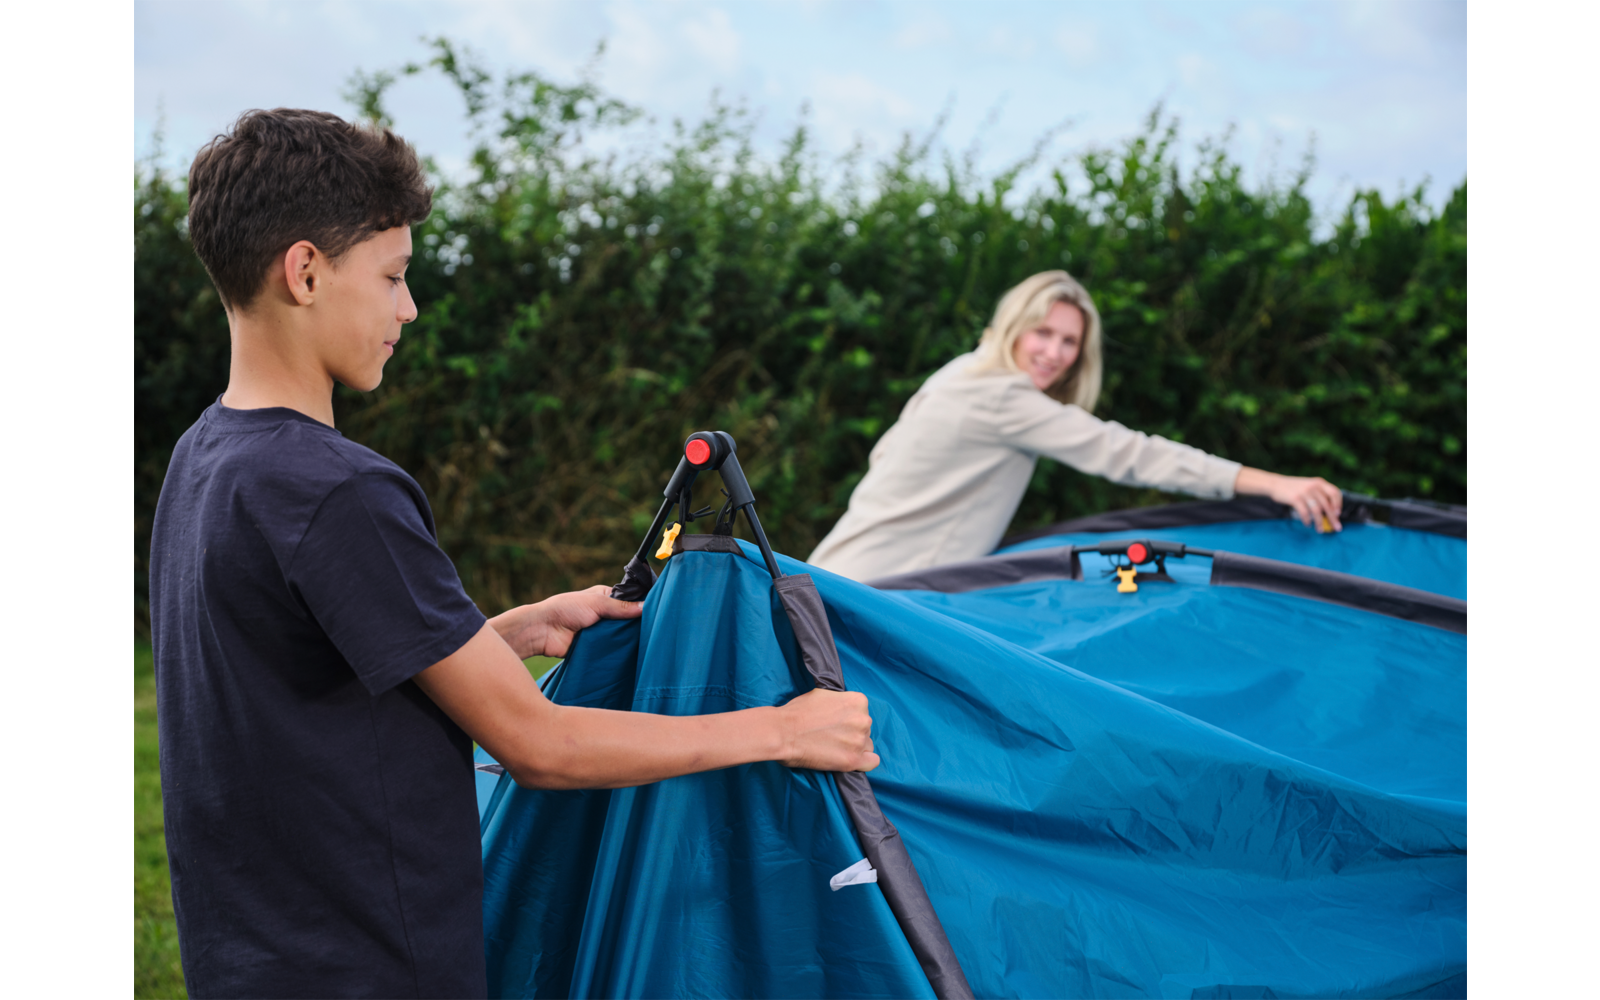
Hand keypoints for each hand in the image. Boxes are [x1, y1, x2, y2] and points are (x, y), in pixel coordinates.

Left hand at [489, 585, 642, 658]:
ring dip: (629, 640)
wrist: (542, 631)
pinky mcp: (596, 648)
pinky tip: (633, 655)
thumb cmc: (566, 609)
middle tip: (656, 631)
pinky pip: (612, 650)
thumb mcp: (597, 603)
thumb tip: (646, 607)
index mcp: (606, 597)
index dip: (642, 606)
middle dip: (637, 626)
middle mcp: (605, 614)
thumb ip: (622, 607)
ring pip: (621, 636)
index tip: (658, 611)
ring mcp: (601, 632)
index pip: (630, 600)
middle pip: (628, 620)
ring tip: (648, 644)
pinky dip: (619, 652)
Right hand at [776, 688, 879, 771]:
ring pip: (866, 746)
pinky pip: (871, 762)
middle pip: (865, 729)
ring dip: (854, 747)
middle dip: (851, 733)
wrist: (783, 732)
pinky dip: (863, 762)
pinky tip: (849, 760)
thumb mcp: (823, 695)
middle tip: (832, 736)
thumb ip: (840, 702)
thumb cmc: (798, 712)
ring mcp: (859, 741)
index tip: (836, 723)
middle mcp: (863, 720)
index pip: (862, 712)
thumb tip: (843, 708)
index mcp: (858, 701)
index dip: (848, 719)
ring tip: (834, 748)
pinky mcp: (852, 760)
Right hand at [1268, 474, 1343, 531]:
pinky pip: (1305, 513)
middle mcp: (1313, 486)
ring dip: (1319, 522)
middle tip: (1336, 528)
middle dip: (1333, 518)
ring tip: (1320, 530)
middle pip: (1327, 505)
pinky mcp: (1295, 498)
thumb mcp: (1309, 486)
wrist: (1275, 484)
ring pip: (1317, 511)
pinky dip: (1307, 520)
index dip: (1338, 504)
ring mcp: (1304, 492)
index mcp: (1319, 482)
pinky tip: (1307, 524)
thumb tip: (1331, 512)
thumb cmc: (1294, 488)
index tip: (1338, 514)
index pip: (1335, 493)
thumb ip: (1319, 494)